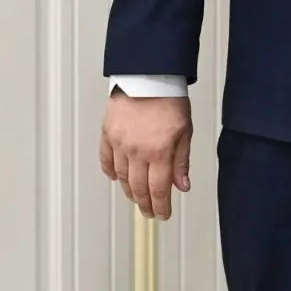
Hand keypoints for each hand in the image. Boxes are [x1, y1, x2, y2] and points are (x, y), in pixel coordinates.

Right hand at [99, 91, 191, 219]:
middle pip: (139, 188)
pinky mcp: (108, 135)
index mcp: (159, 152)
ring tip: (136, 198)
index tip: (162, 215)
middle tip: (149, 212)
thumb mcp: (185, 131)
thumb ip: (181, 161)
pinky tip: (116, 179)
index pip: (159, 189)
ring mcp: (120, 144)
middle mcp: (137, 152)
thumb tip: (182, 186)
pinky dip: (111, 172)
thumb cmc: (169, 100)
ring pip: (123, 177)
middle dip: (145, 204)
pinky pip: (106, 160)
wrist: (148, 76)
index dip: (161, 206)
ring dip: (130, 191)